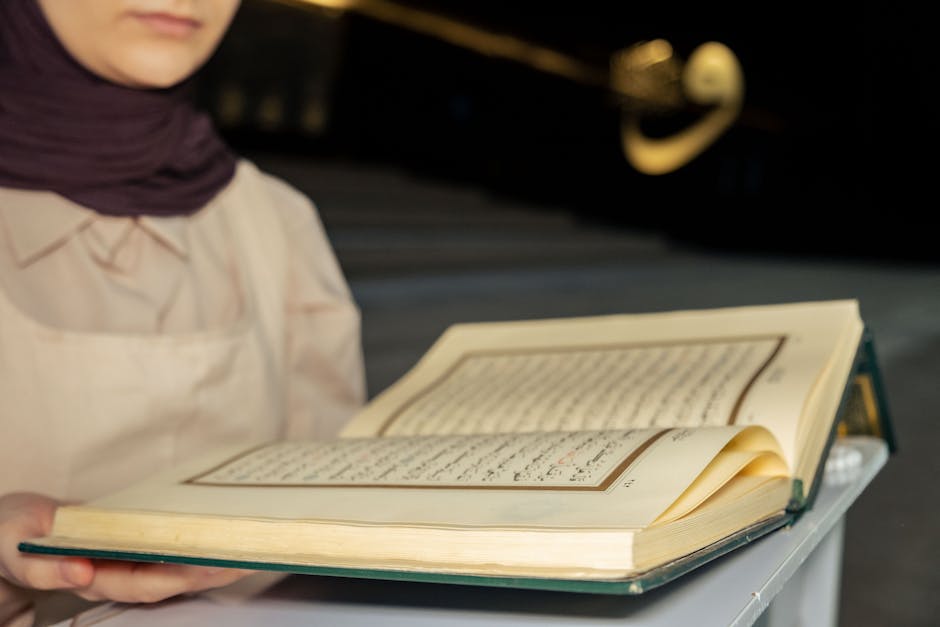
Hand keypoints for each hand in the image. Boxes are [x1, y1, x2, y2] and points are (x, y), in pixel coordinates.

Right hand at [0, 492, 252, 602]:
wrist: (12, 530)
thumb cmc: (14, 536)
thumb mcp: (15, 546)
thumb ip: (41, 564)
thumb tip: (79, 571)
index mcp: (90, 577)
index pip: (139, 583)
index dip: (173, 577)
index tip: (208, 567)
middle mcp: (114, 574)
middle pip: (169, 577)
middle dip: (209, 570)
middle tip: (248, 556)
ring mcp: (126, 560)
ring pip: (175, 564)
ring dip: (212, 557)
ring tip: (250, 546)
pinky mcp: (133, 544)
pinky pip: (170, 546)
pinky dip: (196, 540)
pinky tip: (223, 530)